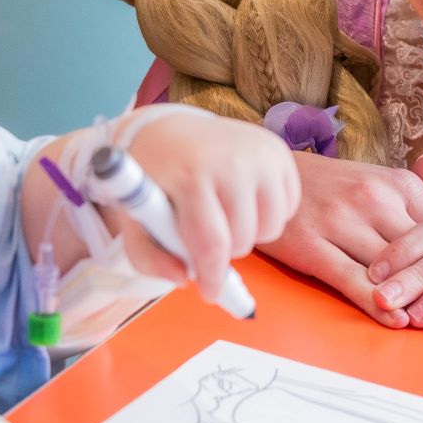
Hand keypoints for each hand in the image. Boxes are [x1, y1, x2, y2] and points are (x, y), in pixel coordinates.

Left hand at [122, 110, 299, 305]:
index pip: (211, 242)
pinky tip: (243, 199)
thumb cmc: (155, 179)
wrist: (172, 130)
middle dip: (225, 252)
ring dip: (249, 235)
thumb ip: (149, 257)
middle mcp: (232, 159)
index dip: (212, 277)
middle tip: (207, 236)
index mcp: (190, 174)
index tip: (210, 293)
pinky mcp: (279, 151)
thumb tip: (182, 279)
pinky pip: (287, 208)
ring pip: (271, 228)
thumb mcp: (135, 218)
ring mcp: (260, 153)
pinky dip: (267, 215)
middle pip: (244, 240)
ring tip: (225, 217)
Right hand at [257, 150, 422, 328]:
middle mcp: (375, 200)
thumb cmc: (329, 187)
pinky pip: (350, 277)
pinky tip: (400, 322)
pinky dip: (377, 302)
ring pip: (398, 271)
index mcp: (400, 185)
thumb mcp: (380, 184)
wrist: (261, 173)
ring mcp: (342, 222)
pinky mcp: (311, 244)